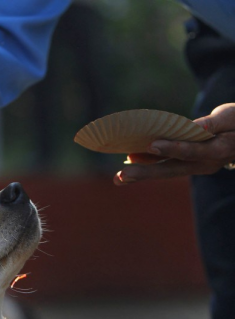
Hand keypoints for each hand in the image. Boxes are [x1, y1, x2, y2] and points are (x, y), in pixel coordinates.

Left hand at [114, 103, 234, 184]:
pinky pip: (165, 166)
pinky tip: (129, 162)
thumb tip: (196, 128)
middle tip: (121, 176)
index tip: (152, 145)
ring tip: (119, 178)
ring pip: (165, 171)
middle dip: (145, 172)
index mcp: (217, 151)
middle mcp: (203, 164)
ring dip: (142, 173)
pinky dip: (148, 164)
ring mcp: (195, 166)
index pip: (191, 151)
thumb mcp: (230, 117)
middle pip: (171, 169)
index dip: (172, 148)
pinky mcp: (187, 164)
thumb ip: (213, 123)